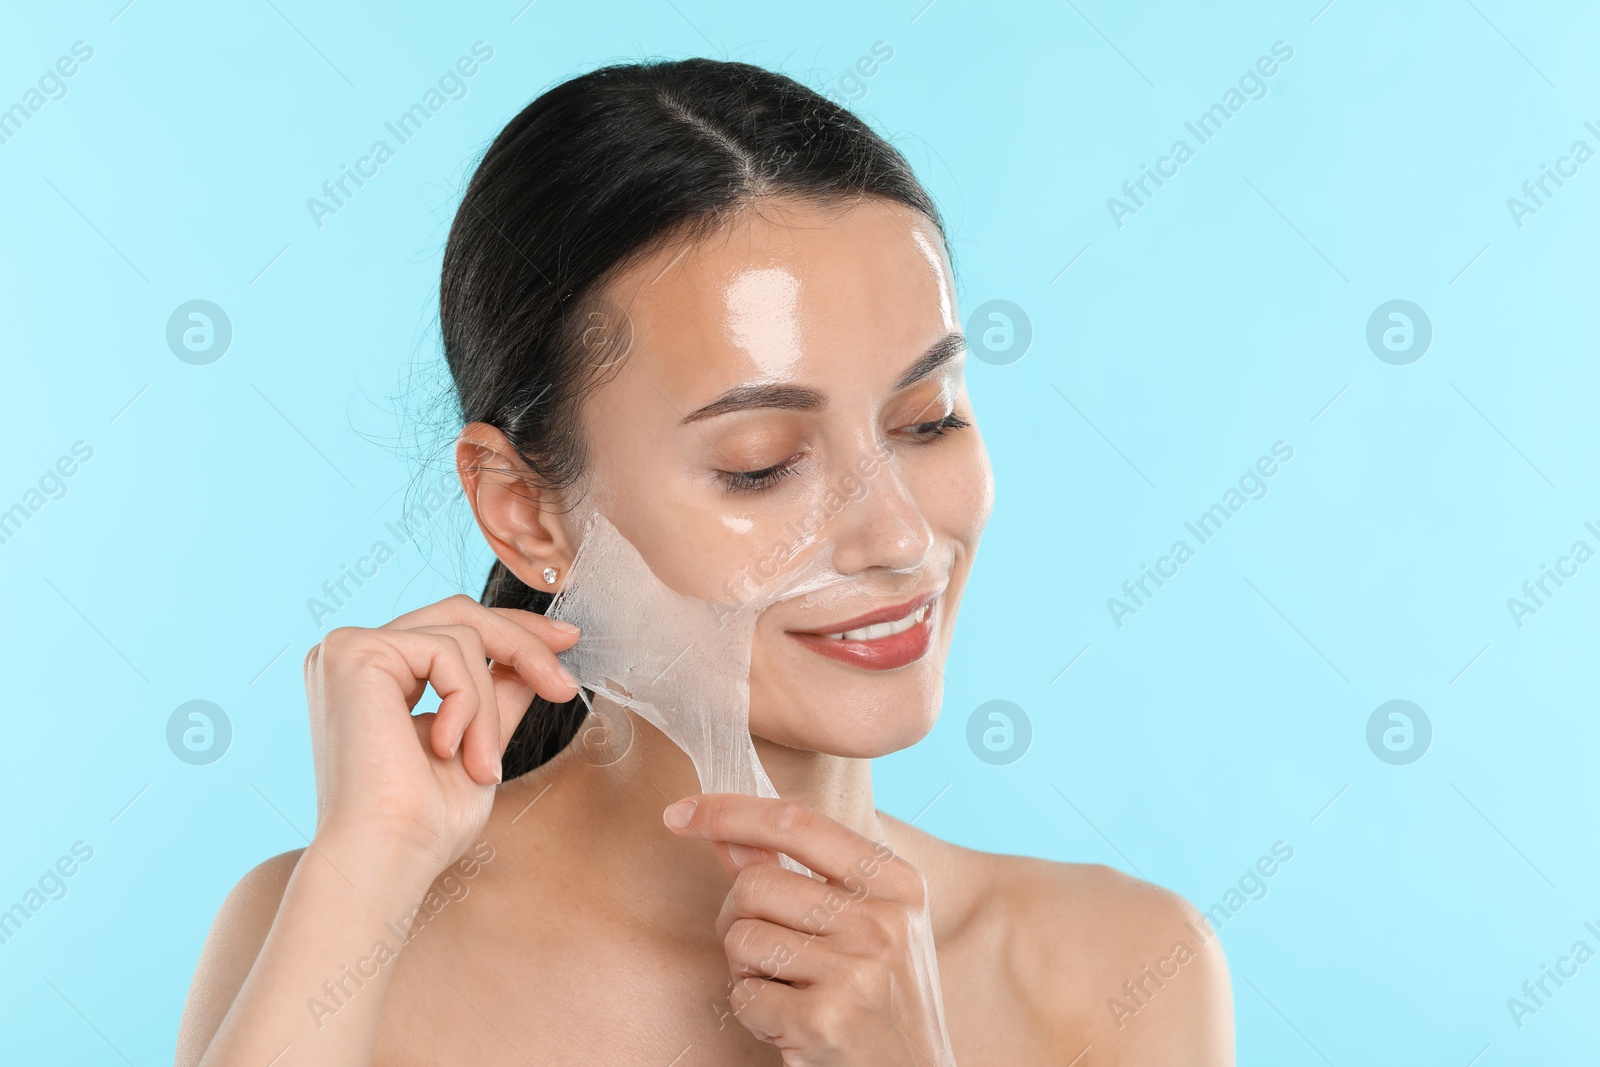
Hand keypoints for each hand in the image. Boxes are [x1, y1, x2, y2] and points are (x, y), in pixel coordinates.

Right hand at [302, 593, 579, 881]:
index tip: (567, 644)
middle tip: (562, 684)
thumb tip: (535, 658)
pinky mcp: (355, 653)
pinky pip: (449, 652)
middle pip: (460, 615)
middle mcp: (352, 655)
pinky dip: (467, 704)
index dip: (513, 632)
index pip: (450, 628)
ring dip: (489, 707)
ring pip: (463, 637)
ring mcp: (348, 649)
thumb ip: (497, 696)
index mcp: (372, 675)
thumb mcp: (477, 744)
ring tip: (480, 764)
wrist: (385, 858)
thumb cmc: (423, 824)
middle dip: (522, 644)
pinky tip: (449, 749)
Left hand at [664, 794, 957, 1065]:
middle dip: (736, 916)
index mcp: (897, 882)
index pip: (797, 824)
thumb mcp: (859, 923)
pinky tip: (790, 1021)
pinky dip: (753, 1010)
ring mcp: (857, 971)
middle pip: (755, 884)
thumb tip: (728, 831)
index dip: (730, 812)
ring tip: (788, 989)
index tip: (680, 813)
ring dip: (746, 969)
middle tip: (763, 951)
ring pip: (742, 938)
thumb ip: (794, 872)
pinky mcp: (825, 1021)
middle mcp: (883, 921)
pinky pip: (744, 994)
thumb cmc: (881, 995)